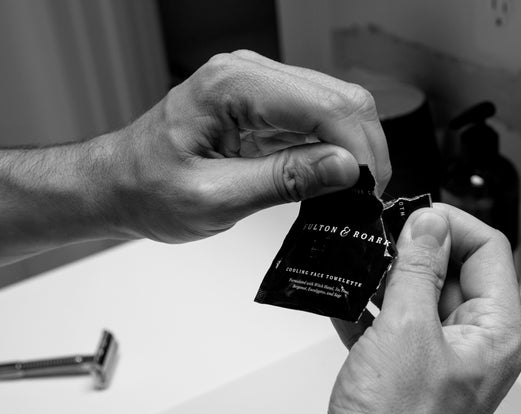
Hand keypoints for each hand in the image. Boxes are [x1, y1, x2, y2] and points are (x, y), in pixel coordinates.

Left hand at [108, 50, 390, 242]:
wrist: (121, 185)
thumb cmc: (150, 190)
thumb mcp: (214, 198)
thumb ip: (282, 181)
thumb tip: (344, 169)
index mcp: (233, 86)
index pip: (324, 106)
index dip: (357, 151)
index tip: (366, 193)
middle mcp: (249, 75)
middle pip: (340, 98)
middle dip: (364, 149)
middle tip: (365, 198)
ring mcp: (259, 88)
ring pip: (336, 108)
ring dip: (352, 150)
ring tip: (351, 194)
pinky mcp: (264, 108)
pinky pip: (316, 122)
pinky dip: (333, 152)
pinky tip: (331, 181)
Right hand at [321, 204, 520, 413]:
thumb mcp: (406, 329)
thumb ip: (418, 268)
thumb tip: (428, 223)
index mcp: (494, 334)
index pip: (488, 251)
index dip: (450, 224)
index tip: (411, 214)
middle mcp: (473, 348)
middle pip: (454, 273)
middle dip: (414, 252)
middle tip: (377, 239)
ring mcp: (438, 364)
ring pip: (419, 301)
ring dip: (388, 282)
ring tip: (357, 269)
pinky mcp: (406, 378)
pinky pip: (394, 329)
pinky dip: (370, 314)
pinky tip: (343, 306)